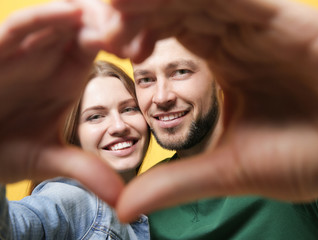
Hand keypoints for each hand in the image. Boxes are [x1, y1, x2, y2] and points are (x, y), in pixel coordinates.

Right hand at [0, 1, 123, 206]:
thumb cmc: (5, 149)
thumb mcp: (48, 158)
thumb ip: (84, 169)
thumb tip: (120, 197)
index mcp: (71, 76)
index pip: (105, 44)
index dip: (126, 40)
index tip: (143, 47)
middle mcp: (51, 59)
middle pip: (88, 23)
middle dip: (111, 20)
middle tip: (135, 23)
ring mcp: (26, 52)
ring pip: (59, 18)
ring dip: (85, 14)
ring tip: (110, 16)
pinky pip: (21, 26)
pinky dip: (45, 17)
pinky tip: (71, 13)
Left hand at [111, 0, 317, 220]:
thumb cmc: (304, 158)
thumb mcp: (227, 170)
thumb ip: (175, 182)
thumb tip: (124, 208)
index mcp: (226, 61)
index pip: (170, 31)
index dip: (135, 32)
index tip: (104, 46)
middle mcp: (241, 36)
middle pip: (179, 6)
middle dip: (138, 10)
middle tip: (100, 24)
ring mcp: (264, 24)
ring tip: (117, 3)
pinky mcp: (290, 20)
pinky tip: (165, 0)